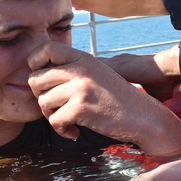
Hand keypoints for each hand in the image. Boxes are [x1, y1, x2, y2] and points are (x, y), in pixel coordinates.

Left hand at [27, 41, 180, 157]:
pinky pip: (54, 120)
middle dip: (42, 97)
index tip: (45, 81)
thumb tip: (37, 76)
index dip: (35, 64)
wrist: (144, 118)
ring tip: (70, 120)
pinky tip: (75, 132)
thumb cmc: (118, 100)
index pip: (44, 48)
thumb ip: (73, 70)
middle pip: (35, 80)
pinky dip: (62, 130)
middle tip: (57, 108)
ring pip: (43, 102)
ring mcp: (80, 87)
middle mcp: (80, 68)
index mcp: (83, 57)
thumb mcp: (97, 74)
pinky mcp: (81, 108)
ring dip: (52, 116)